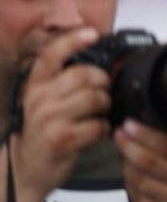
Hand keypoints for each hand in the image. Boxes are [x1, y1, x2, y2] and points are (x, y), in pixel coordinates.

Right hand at [8, 28, 109, 201]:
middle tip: (103, 95)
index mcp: (35, 84)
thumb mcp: (44, 99)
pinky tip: (97, 132)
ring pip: (95, 98)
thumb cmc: (43, 129)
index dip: (72, 41)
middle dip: (103, 83)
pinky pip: (97, 125)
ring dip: (105, 106)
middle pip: (85, 75)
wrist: (26, 167)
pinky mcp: (61, 139)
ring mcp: (48, 119)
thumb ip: (62, 81)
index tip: (92, 33)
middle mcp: (38, 98)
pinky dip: (104, 129)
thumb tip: (96, 62)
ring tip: (100, 114)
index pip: (50, 55)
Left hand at [114, 120, 166, 201]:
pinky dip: (130, 186)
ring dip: (127, 165)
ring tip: (123, 153)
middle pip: (149, 161)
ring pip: (140, 180)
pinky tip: (130, 175)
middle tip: (119, 134)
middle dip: (129, 146)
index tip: (129, 124)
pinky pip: (138, 200)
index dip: (144, 134)